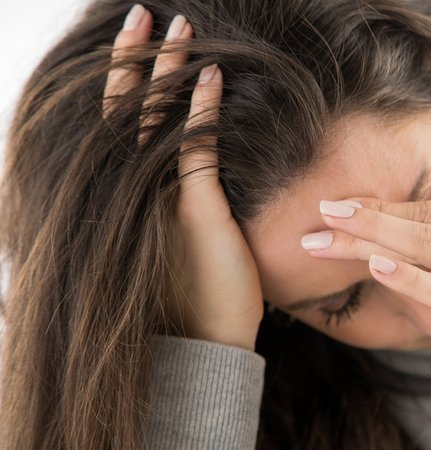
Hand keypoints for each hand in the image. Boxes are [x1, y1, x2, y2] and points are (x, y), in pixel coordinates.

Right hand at [103, 6, 263, 350]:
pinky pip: (195, 149)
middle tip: (145, 14)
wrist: (203, 341)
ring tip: (178, 28)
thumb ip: (180, 194)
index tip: (139, 37)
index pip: (124, 122)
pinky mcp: (193, 209)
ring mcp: (160, 197)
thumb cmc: (195, 294)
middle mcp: (136, 189)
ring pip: (157, 120)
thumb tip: (190, 162)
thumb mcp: (180, 237)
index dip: (128, 77)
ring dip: (168, 70)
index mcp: (131, 193)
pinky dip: (202, 111)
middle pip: (130, 109)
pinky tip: (211, 76)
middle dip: (136, 58)